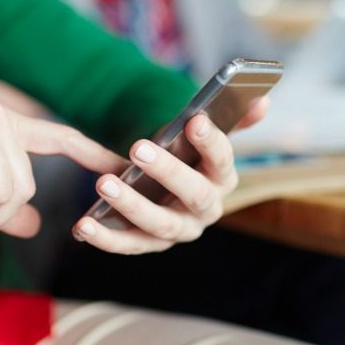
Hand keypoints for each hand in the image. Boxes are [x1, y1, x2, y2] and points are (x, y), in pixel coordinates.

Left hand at [73, 97, 268, 253]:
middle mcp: (207, 209)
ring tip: (104, 183)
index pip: (223, 160)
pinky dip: (106, 238)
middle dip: (167, 171)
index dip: (211, 142)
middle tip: (138, 148)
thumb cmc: (187, 154)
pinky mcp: (151, 244)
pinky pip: (129, 245)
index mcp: (223, 177)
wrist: (171, 187)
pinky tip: (82, 225)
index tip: (194, 121)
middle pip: (193, 193)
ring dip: (132, 206)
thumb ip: (232, 118)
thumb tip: (262, 100)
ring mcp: (180, 230)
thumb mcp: (205, 135)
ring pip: (160, 224)